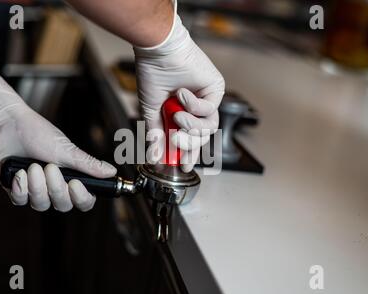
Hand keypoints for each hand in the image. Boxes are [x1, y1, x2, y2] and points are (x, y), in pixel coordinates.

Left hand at [0, 66, 115, 211]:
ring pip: (41, 204)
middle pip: (63, 205)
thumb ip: (88, 164)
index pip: (85, 201)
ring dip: (37, 185)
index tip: (75, 183)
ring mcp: (36, 192)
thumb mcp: (67, 150)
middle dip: (56, 187)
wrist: (9, 125)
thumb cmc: (39, 134)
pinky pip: (21, 200)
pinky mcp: (17, 191)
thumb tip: (111, 171)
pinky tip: (19, 172)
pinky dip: (20, 186)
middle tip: (49, 166)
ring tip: (33, 166)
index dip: (82, 197)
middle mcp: (55, 189)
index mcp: (72, 179)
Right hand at [134, 14, 224, 171]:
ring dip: (191, 126)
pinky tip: (182, 94)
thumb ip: (156, 135)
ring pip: (209, 127)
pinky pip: (210, 110)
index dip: (188, 154)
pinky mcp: (216, 89)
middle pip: (202, 137)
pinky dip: (194, 106)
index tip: (182, 167)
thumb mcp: (151, 111)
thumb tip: (155, 157)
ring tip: (178, 116)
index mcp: (182, 114)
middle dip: (188, 143)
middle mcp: (196, 108)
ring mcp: (207, 99)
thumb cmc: (153, 74)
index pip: (190, 140)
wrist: (158, 52)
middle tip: (175, 139)